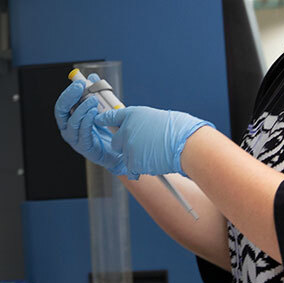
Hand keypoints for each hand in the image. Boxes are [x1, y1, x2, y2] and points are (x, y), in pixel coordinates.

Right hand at [53, 75, 130, 176]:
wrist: (120, 151)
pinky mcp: (85, 149)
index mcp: (70, 119)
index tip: (79, 82)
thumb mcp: (103, 108)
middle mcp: (69, 129)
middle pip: (61, 112)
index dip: (68, 93)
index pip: (62, 105)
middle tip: (81, 87)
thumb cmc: (109, 129)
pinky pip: (83, 134)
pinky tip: (94, 113)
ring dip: (81, 109)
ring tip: (93, 100)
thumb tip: (93, 77)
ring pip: (72, 123)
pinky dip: (87, 122)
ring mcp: (75, 140)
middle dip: (70, 97)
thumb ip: (97, 93)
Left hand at [95, 106, 213, 176]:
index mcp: (132, 114)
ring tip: (152, 153)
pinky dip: (140, 168)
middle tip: (138, 146)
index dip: (105, 119)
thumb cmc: (177, 129)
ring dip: (135, 157)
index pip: (112, 116)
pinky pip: (132, 168)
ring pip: (125, 156)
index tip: (98, 120)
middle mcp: (127, 129)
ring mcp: (129, 146)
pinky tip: (152, 162)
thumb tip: (137, 129)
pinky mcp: (133, 162)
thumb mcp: (156, 119)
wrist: (184, 144)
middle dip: (123, 145)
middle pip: (115, 141)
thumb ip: (141, 124)